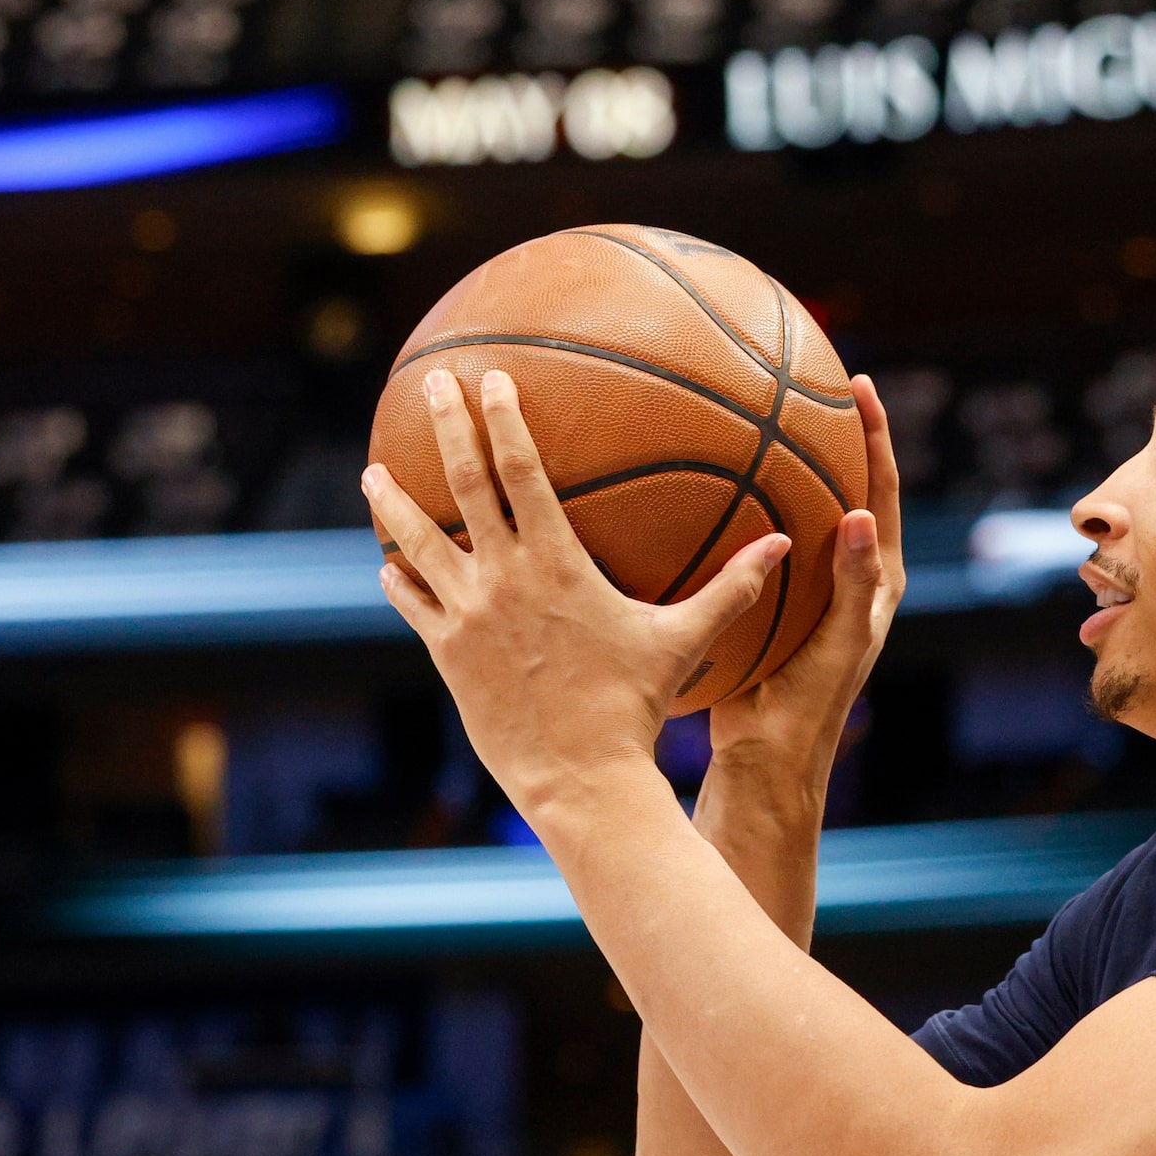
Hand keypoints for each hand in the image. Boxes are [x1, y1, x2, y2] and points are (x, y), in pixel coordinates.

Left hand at [365, 367, 789, 824]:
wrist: (580, 778)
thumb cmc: (636, 707)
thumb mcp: (683, 641)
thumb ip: (730, 588)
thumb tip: (782, 544)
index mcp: (555, 563)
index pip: (521, 470)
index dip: (503, 418)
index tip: (491, 377)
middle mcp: (502, 579)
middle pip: (463, 483)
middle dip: (447, 425)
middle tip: (433, 381)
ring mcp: (467, 616)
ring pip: (417, 542)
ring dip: (394, 503)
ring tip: (373, 473)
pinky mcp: (447, 655)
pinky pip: (414, 606)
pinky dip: (399, 581)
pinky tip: (388, 567)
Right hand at [700, 374, 905, 805]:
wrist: (765, 761)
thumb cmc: (807, 711)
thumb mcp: (834, 645)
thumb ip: (851, 585)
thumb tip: (858, 513)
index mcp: (873, 582)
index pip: (880, 491)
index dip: (874, 437)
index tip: (859, 387)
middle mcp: (843, 576)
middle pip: (842, 485)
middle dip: (832, 433)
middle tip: (813, 381)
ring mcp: (801, 587)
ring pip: (796, 508)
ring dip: (783, 463)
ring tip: (758, 414)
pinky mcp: (764, 601)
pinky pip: (753, 539)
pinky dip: (734, 506)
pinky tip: (696, 484)